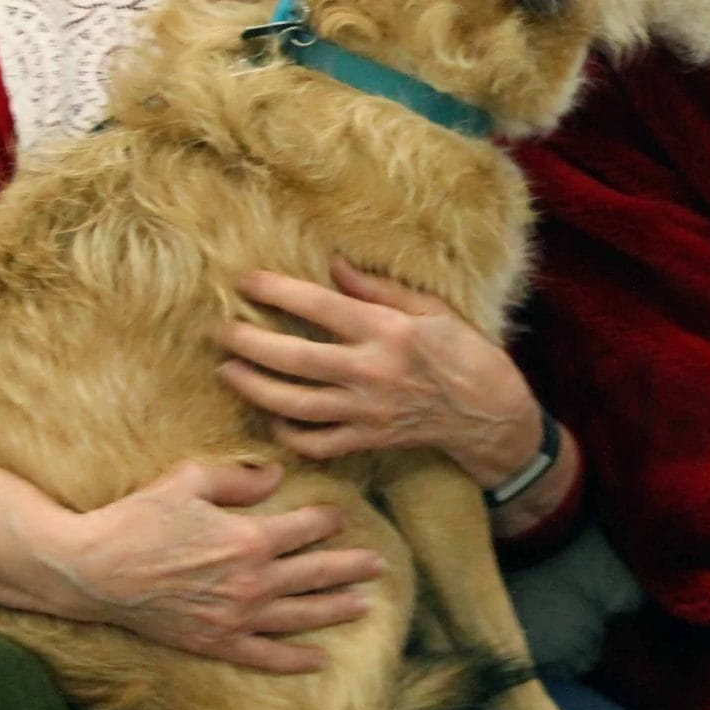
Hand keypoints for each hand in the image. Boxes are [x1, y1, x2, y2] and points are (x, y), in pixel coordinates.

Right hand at [38, 459, 382, 672]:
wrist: (91, 570)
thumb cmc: (137, 518)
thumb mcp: (189, 480)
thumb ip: (238, 477)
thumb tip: (275, 476)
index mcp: (249, 539)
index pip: (306, 528)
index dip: (328, 520)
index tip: (343, 516)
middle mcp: (250, 582)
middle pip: (316, 574)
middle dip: (352, 568)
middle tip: (381, 565)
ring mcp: (234, 617)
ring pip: (299, 615)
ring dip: (335, 610)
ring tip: (367, 606)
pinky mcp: (213, 642)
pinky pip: (263, 656)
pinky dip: (293, 660)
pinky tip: (319, 660)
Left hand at [218, 258, 543, 489]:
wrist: (489, 414)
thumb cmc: (466, 353)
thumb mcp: (432, 310)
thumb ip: (379, 290)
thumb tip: (334, 266)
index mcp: (388, 332)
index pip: (319, 306)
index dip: (277, 291)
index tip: (245, 280)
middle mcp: (371, 372)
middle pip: (293, 359)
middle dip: (248, 343)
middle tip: (220, 330)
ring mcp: (365, 411)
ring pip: (294, 404)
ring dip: (254, 388)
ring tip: (228, 371)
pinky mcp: (366, 440)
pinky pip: (315, 443)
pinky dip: (286, 432)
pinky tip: (272, 415)